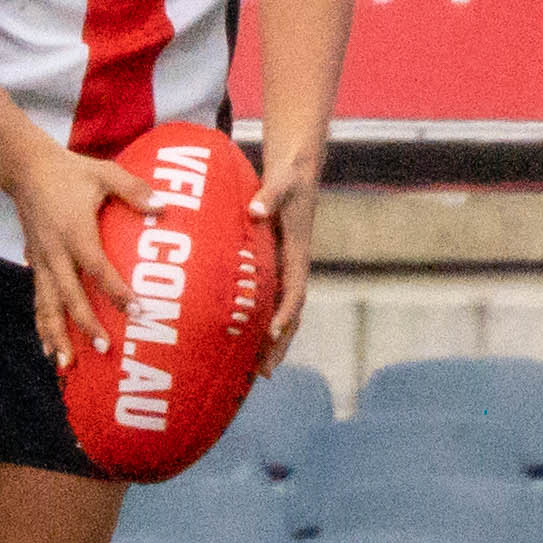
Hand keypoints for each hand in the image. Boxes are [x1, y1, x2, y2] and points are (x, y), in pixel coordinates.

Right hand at [5, 146, 158, 368]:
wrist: (26, 168)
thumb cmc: (71, 171)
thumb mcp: (105, 173)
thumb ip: (134, 190)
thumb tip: (164, 207)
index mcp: (75, 232)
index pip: (97, 267)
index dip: (116, 290)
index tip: (137, 310)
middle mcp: (55, 252)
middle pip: (70, 296)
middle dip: (86, 324)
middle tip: (106, 349)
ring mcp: (42, 260)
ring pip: (47, 304)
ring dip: (56, 334)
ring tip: (66, 363)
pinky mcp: (35, 263)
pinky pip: (38, 299)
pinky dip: (42, 324)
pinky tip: (48, 347)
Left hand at [252, 135, 319, 351]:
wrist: (298, 169)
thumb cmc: (289, 176)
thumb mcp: (281, 181)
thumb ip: (269, 196)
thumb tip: (256, 210)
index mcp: (298, 252)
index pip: (295, 290)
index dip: (285, 313)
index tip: (273, 333)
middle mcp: (294, 266)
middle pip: (291, 313)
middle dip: (279, 344)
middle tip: (264, 373)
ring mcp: (285, 269)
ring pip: (282, 312)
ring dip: (272, 341)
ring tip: (255, 371)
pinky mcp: (275, 266)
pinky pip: (269, 300)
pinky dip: (261, 323)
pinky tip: (243, 339)